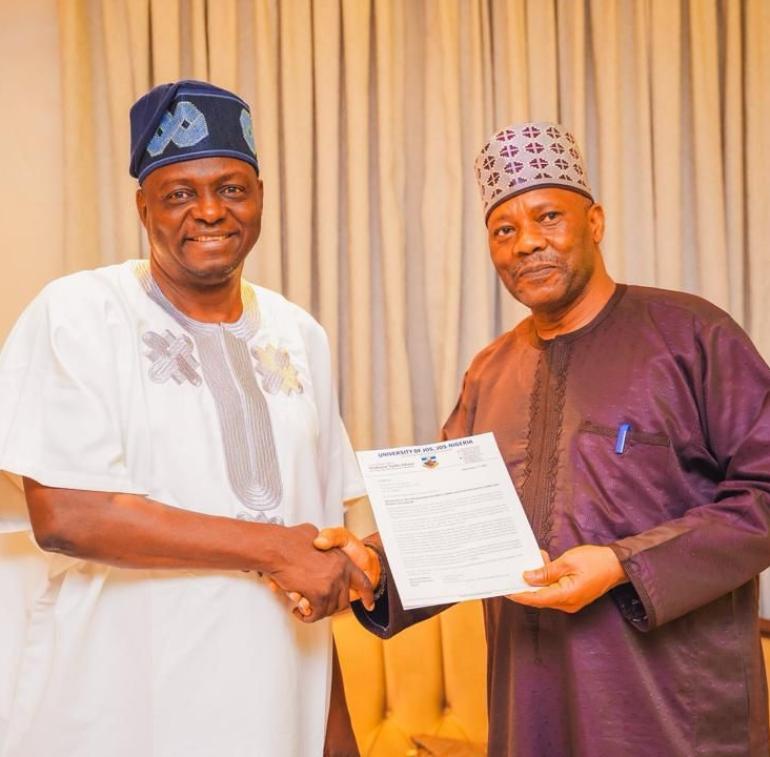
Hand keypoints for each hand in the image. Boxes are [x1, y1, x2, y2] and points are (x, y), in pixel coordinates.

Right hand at [267, 523, 373, 621]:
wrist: (279, 547)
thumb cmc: (291, 541)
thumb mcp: (314, 535)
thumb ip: (323, 542)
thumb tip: (320, 542)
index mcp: (343, 560)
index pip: (363, 582)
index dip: (366, 595)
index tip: (368, 604)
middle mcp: (340, 573)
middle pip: (343, 601)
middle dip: (331, 605)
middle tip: (319, 604)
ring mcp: (331, 584)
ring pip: (329, 609)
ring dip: (317, 611)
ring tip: (305, 606)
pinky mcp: (319, 595)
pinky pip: (315, 614)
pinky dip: (306, 616)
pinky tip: (299, 610)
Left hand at [506, 545, 626, 613]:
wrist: (617, 564)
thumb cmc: (595, 561)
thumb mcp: (567, 562)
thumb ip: (546, 571)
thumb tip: (527, 577)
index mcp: (566, 596)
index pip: (536, 598)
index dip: (519, 595)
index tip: (505, 590)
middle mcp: (567, 603)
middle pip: (539, 597)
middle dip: (526, 585)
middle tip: (511, 573)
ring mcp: (570, 601)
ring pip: (546, 593)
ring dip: (537, 580)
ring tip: (530, 562)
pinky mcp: (572, 596)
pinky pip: (554, 590)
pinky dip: (546, 579)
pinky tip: (543, 564)